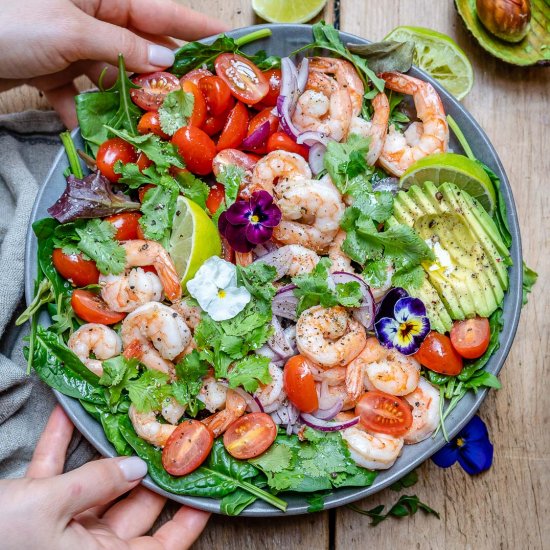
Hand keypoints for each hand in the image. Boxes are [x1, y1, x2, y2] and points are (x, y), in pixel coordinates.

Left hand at [0, 0, 227, 125]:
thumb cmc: (7, 19)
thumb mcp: (71, 29)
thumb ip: (122, 47)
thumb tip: (165, 62)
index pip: (161, 11)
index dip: (196, 26)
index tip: (228, 41)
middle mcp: (91, 20)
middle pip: (143, 51)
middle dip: (167, 78)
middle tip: (199, 103)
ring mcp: (72, 48)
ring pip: (115, 80)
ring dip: (130, 106)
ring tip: (153, 131)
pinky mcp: (52, 73)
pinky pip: (81, 98)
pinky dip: (88, 118)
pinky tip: (98, 139)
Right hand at [0, 405, 209, 548]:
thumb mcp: (47, 511)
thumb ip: (96, 485)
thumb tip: (138, 469)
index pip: (161, 548)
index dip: (188, 522)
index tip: (208, 492)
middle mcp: (84, 548)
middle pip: (134, 508)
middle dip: (149, 470)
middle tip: (171, 435)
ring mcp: (59, 529)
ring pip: (97, 486)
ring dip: (106, 451)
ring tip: (129, 418)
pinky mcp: (33, 511)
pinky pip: (56, 475)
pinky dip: (62, 446)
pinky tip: (71, 416)